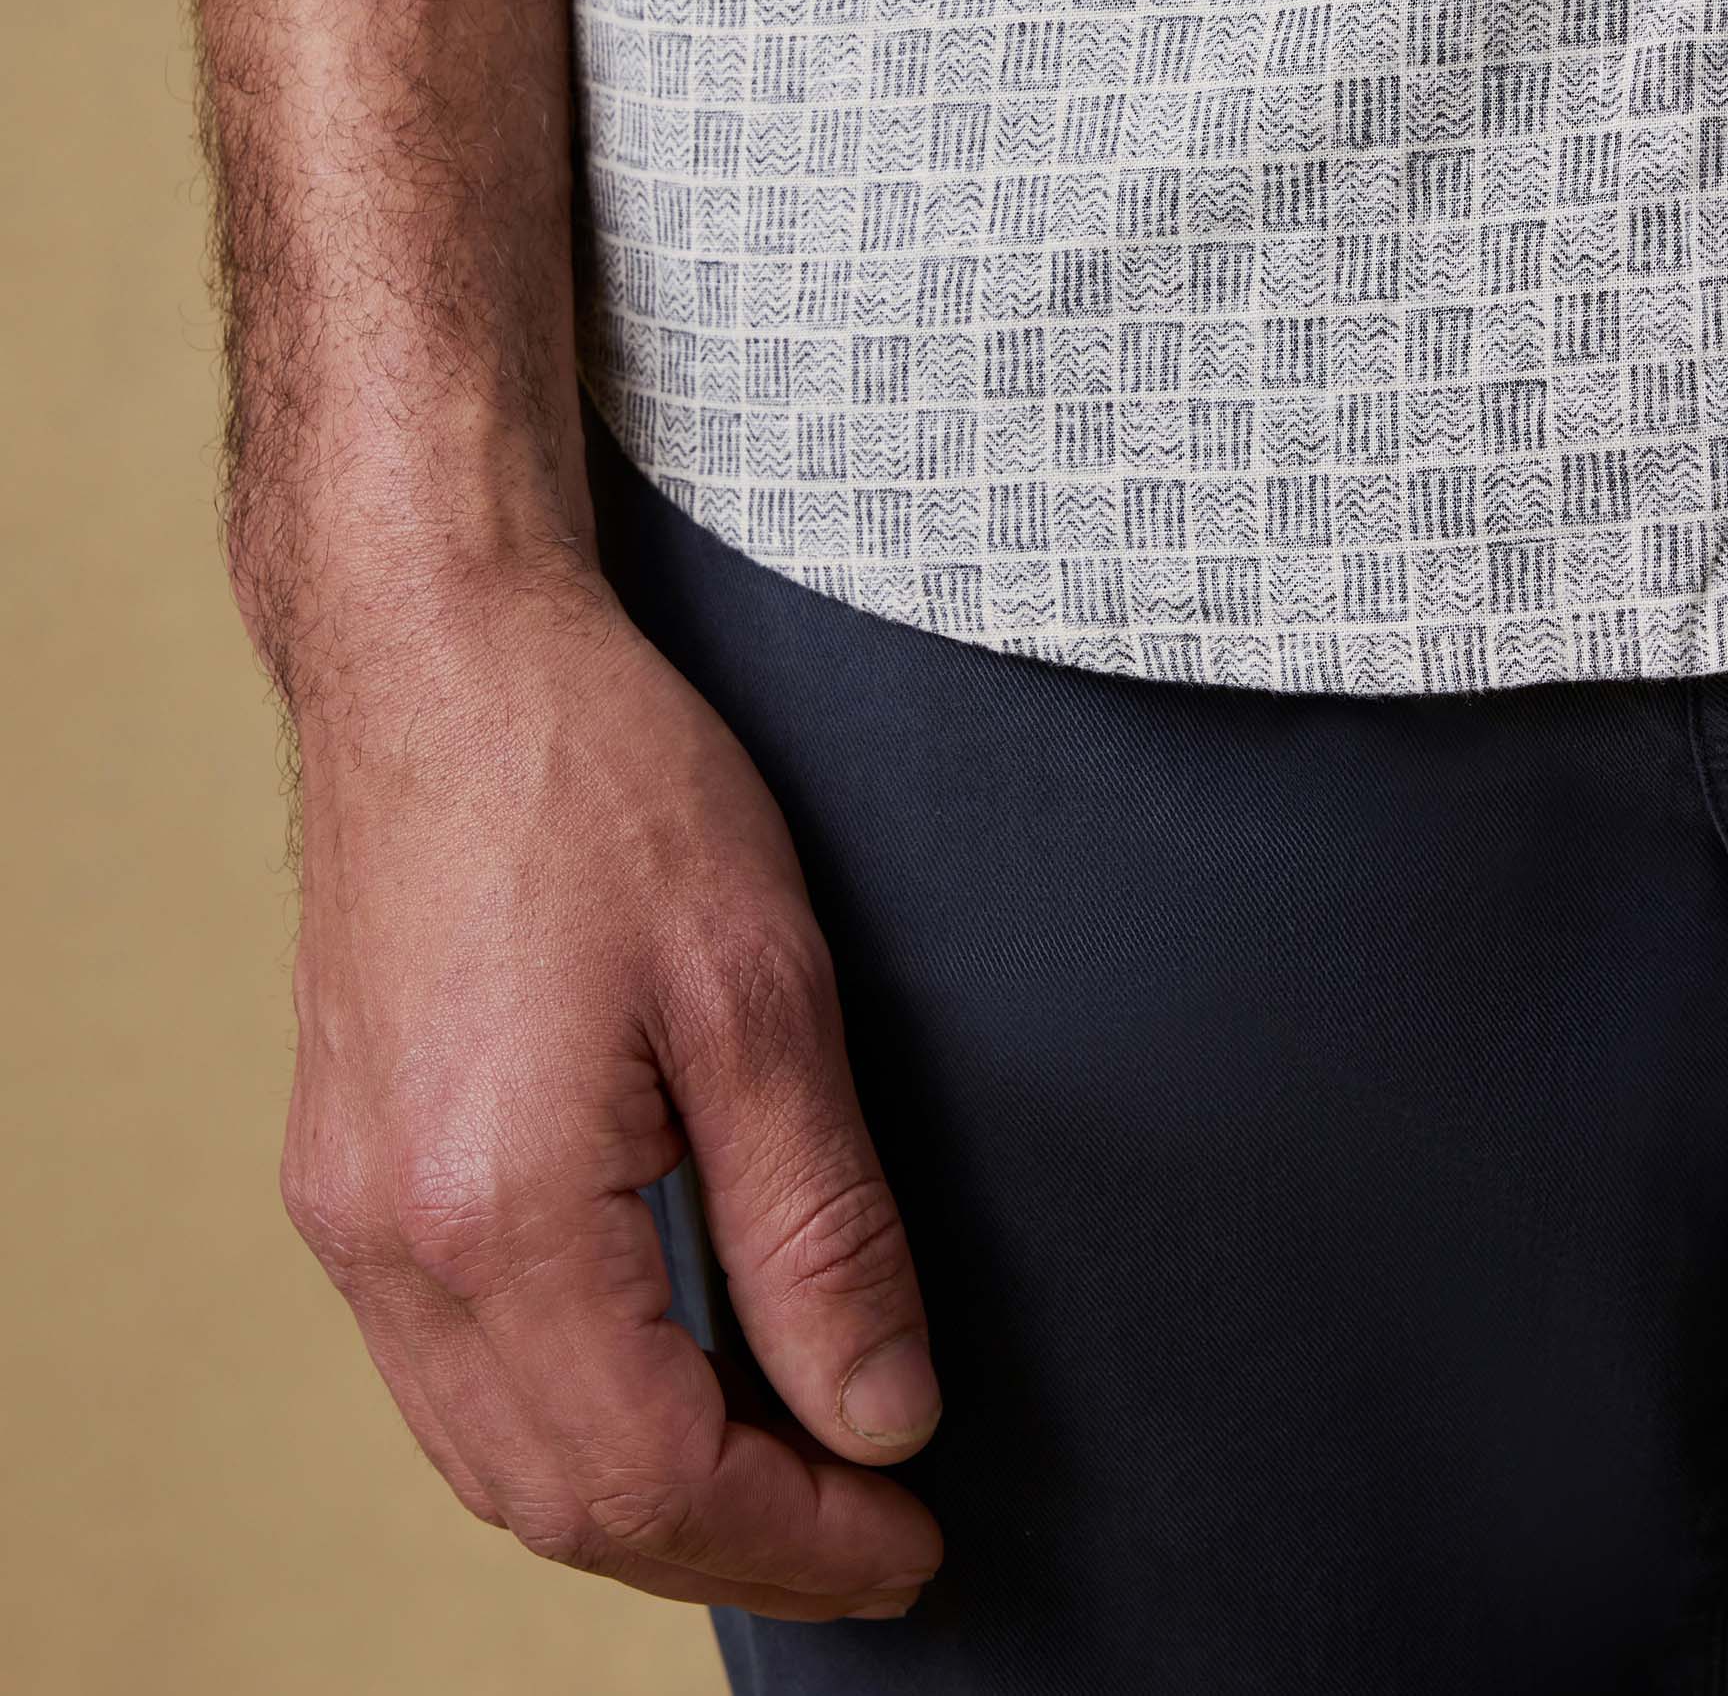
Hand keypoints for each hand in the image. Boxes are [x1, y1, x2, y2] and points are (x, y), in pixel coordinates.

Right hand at [274, 541, 943, 1619]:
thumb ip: (818, 1228)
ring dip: (646, 1501)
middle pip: (561, 1498)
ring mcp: (348, 1212)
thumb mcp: (761, 991)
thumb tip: (879, 1413)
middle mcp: (388, 1243)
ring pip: (493, 1456)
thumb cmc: (597, 777)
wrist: (439, 651)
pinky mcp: (345, 1169)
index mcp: (489, 1209)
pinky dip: (567, 1423)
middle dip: (733, 1543)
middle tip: (876, 1533)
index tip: (914, 1539)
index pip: (653, 1472)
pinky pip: (449, 1374)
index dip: (801, 1534)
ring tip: (794, 1482)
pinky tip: (665, 1390)